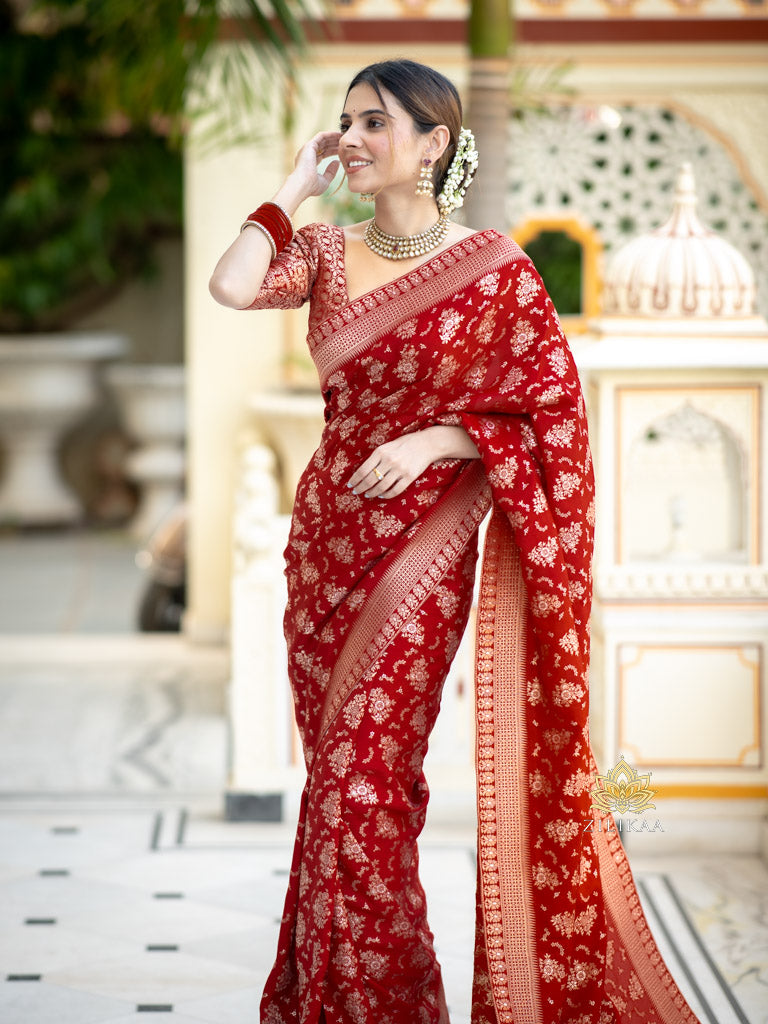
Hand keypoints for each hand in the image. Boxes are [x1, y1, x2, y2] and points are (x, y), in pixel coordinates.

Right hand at [291, 130, 341, 197]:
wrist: (303, 184)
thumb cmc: (312, 186)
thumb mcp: (325, 180)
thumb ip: (331, 172)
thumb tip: (337, 162)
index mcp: (309, 164)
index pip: (322, 154)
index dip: (332, 151)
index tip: (342, 151)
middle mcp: (307, 155)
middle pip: (323, 146)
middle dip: (334, 143)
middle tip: (345, 142)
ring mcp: (307, 149)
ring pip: (322, 140)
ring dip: (333, 138)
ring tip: (344, 136)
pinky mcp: (309, 145)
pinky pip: (321, 136)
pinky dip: (330, 134)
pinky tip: (338, 134)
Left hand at [346, 426, 478, 499]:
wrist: (426, 443)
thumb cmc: (405, 443)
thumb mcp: (388, 446)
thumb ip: (377, 457)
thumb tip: (362, 472)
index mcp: (381, 452)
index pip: (363, 470)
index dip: (355, 480)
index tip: (350, 485)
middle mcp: (389, 461)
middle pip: (370, 480)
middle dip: (361, 488)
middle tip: (356, 492)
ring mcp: (400, 469)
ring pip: (381, 487)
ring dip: (372, 493)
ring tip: (367, 495)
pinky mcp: (409, 477)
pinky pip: (395, 490)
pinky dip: (386, 495)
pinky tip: (381, 495)